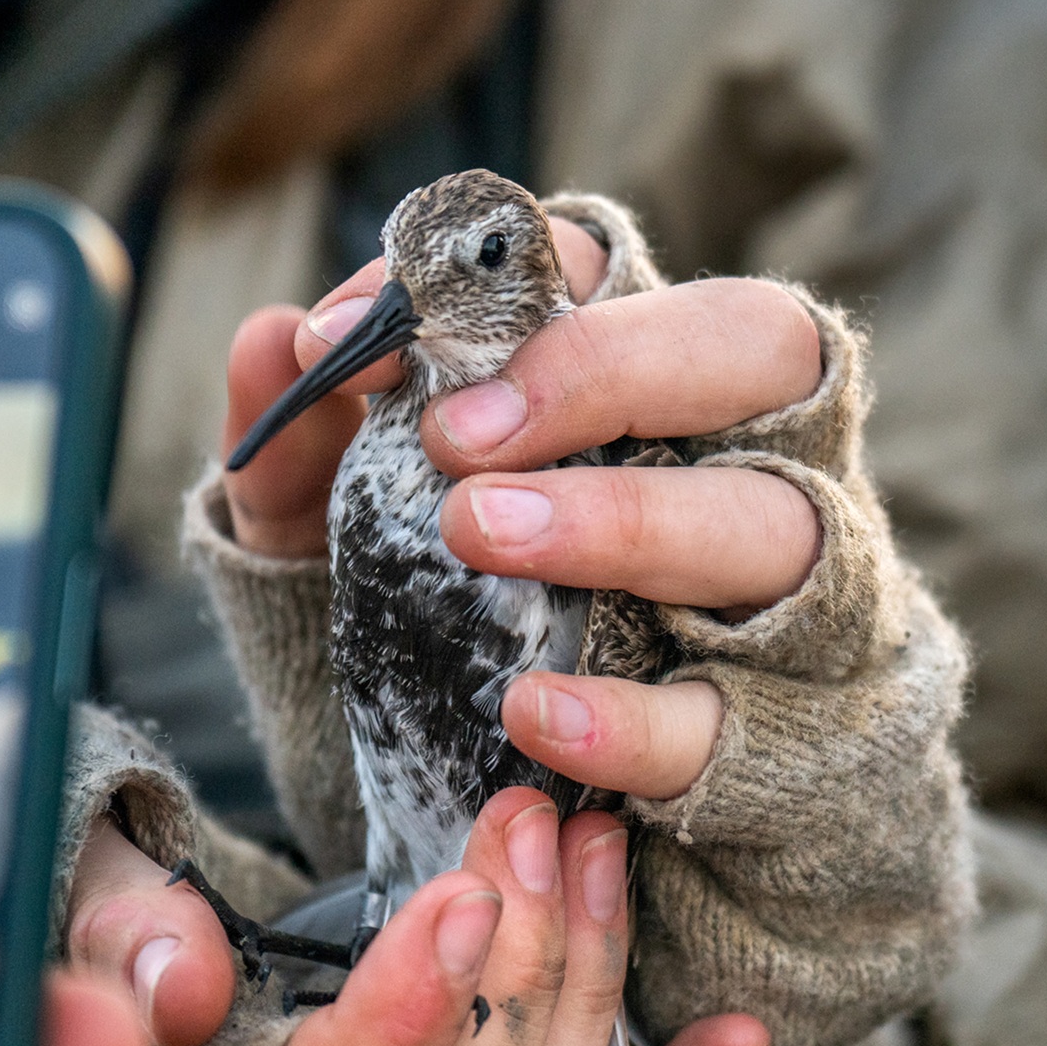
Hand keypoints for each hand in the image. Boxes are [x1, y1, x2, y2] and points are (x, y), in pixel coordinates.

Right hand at [67, 813, 767, 1045]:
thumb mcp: (80, 928)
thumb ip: (119, 944)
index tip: (460, 895)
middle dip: (514, 961)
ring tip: (603, 851)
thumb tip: (181, 986)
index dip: (406, 1014)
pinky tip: (734, 1034)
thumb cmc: (111, 972)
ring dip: (587, 985)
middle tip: (537, 822)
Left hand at [222, 216, 823, 801]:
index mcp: (629, 375)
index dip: (493, 275)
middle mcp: (738, 455)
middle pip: (758, 345)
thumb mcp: (330, 522)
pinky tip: (532, 714)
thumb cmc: (422, 605)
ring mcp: (776, 594)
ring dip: (629, 519)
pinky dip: (634, 719)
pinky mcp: (768, 731)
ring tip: (481, 535)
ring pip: (774, 522)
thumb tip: (270, 339)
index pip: (605, 265)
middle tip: (457, 434)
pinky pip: (730, 718)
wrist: (461, 780)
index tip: (359, 341)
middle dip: (610, 365)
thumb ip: (301, 437)